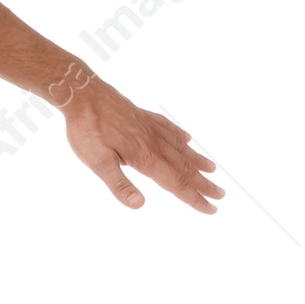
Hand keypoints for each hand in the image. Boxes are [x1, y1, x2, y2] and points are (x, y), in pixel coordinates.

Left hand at [58, 73, 222, 214]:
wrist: (84, 95)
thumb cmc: (87, 130)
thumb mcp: (97, 163)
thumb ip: (119, 185)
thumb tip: (139, 205)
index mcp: (145, 157)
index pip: (175, 183)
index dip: (193, 198)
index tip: (211, 209)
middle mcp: (154, 142)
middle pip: (184, 168)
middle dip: (203, 184)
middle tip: (220, 195)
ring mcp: (151, 128)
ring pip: (181, 148)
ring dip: (197, 161)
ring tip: (212, 170)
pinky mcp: (144, 117)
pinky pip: (169, 129)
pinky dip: (181, 137)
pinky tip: (187, 140)